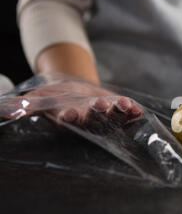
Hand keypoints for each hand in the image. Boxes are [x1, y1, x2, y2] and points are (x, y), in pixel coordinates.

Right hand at [1, 73, 141, 130]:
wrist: (75, 92)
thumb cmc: (55, 99)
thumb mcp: (38, 100)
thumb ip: (25, 107)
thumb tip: (7, 112)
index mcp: (69, 120)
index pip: (69, 121)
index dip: (70, 118)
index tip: (69, 114)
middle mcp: (89, 121)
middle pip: (94, 119)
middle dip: (97, 113)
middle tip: (99, 106)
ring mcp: (106, 117)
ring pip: (113, 116)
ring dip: (118, 111)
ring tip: (122, 104)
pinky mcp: (118, 109)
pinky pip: (127, 112)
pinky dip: (132, 109)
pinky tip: (137, 108)